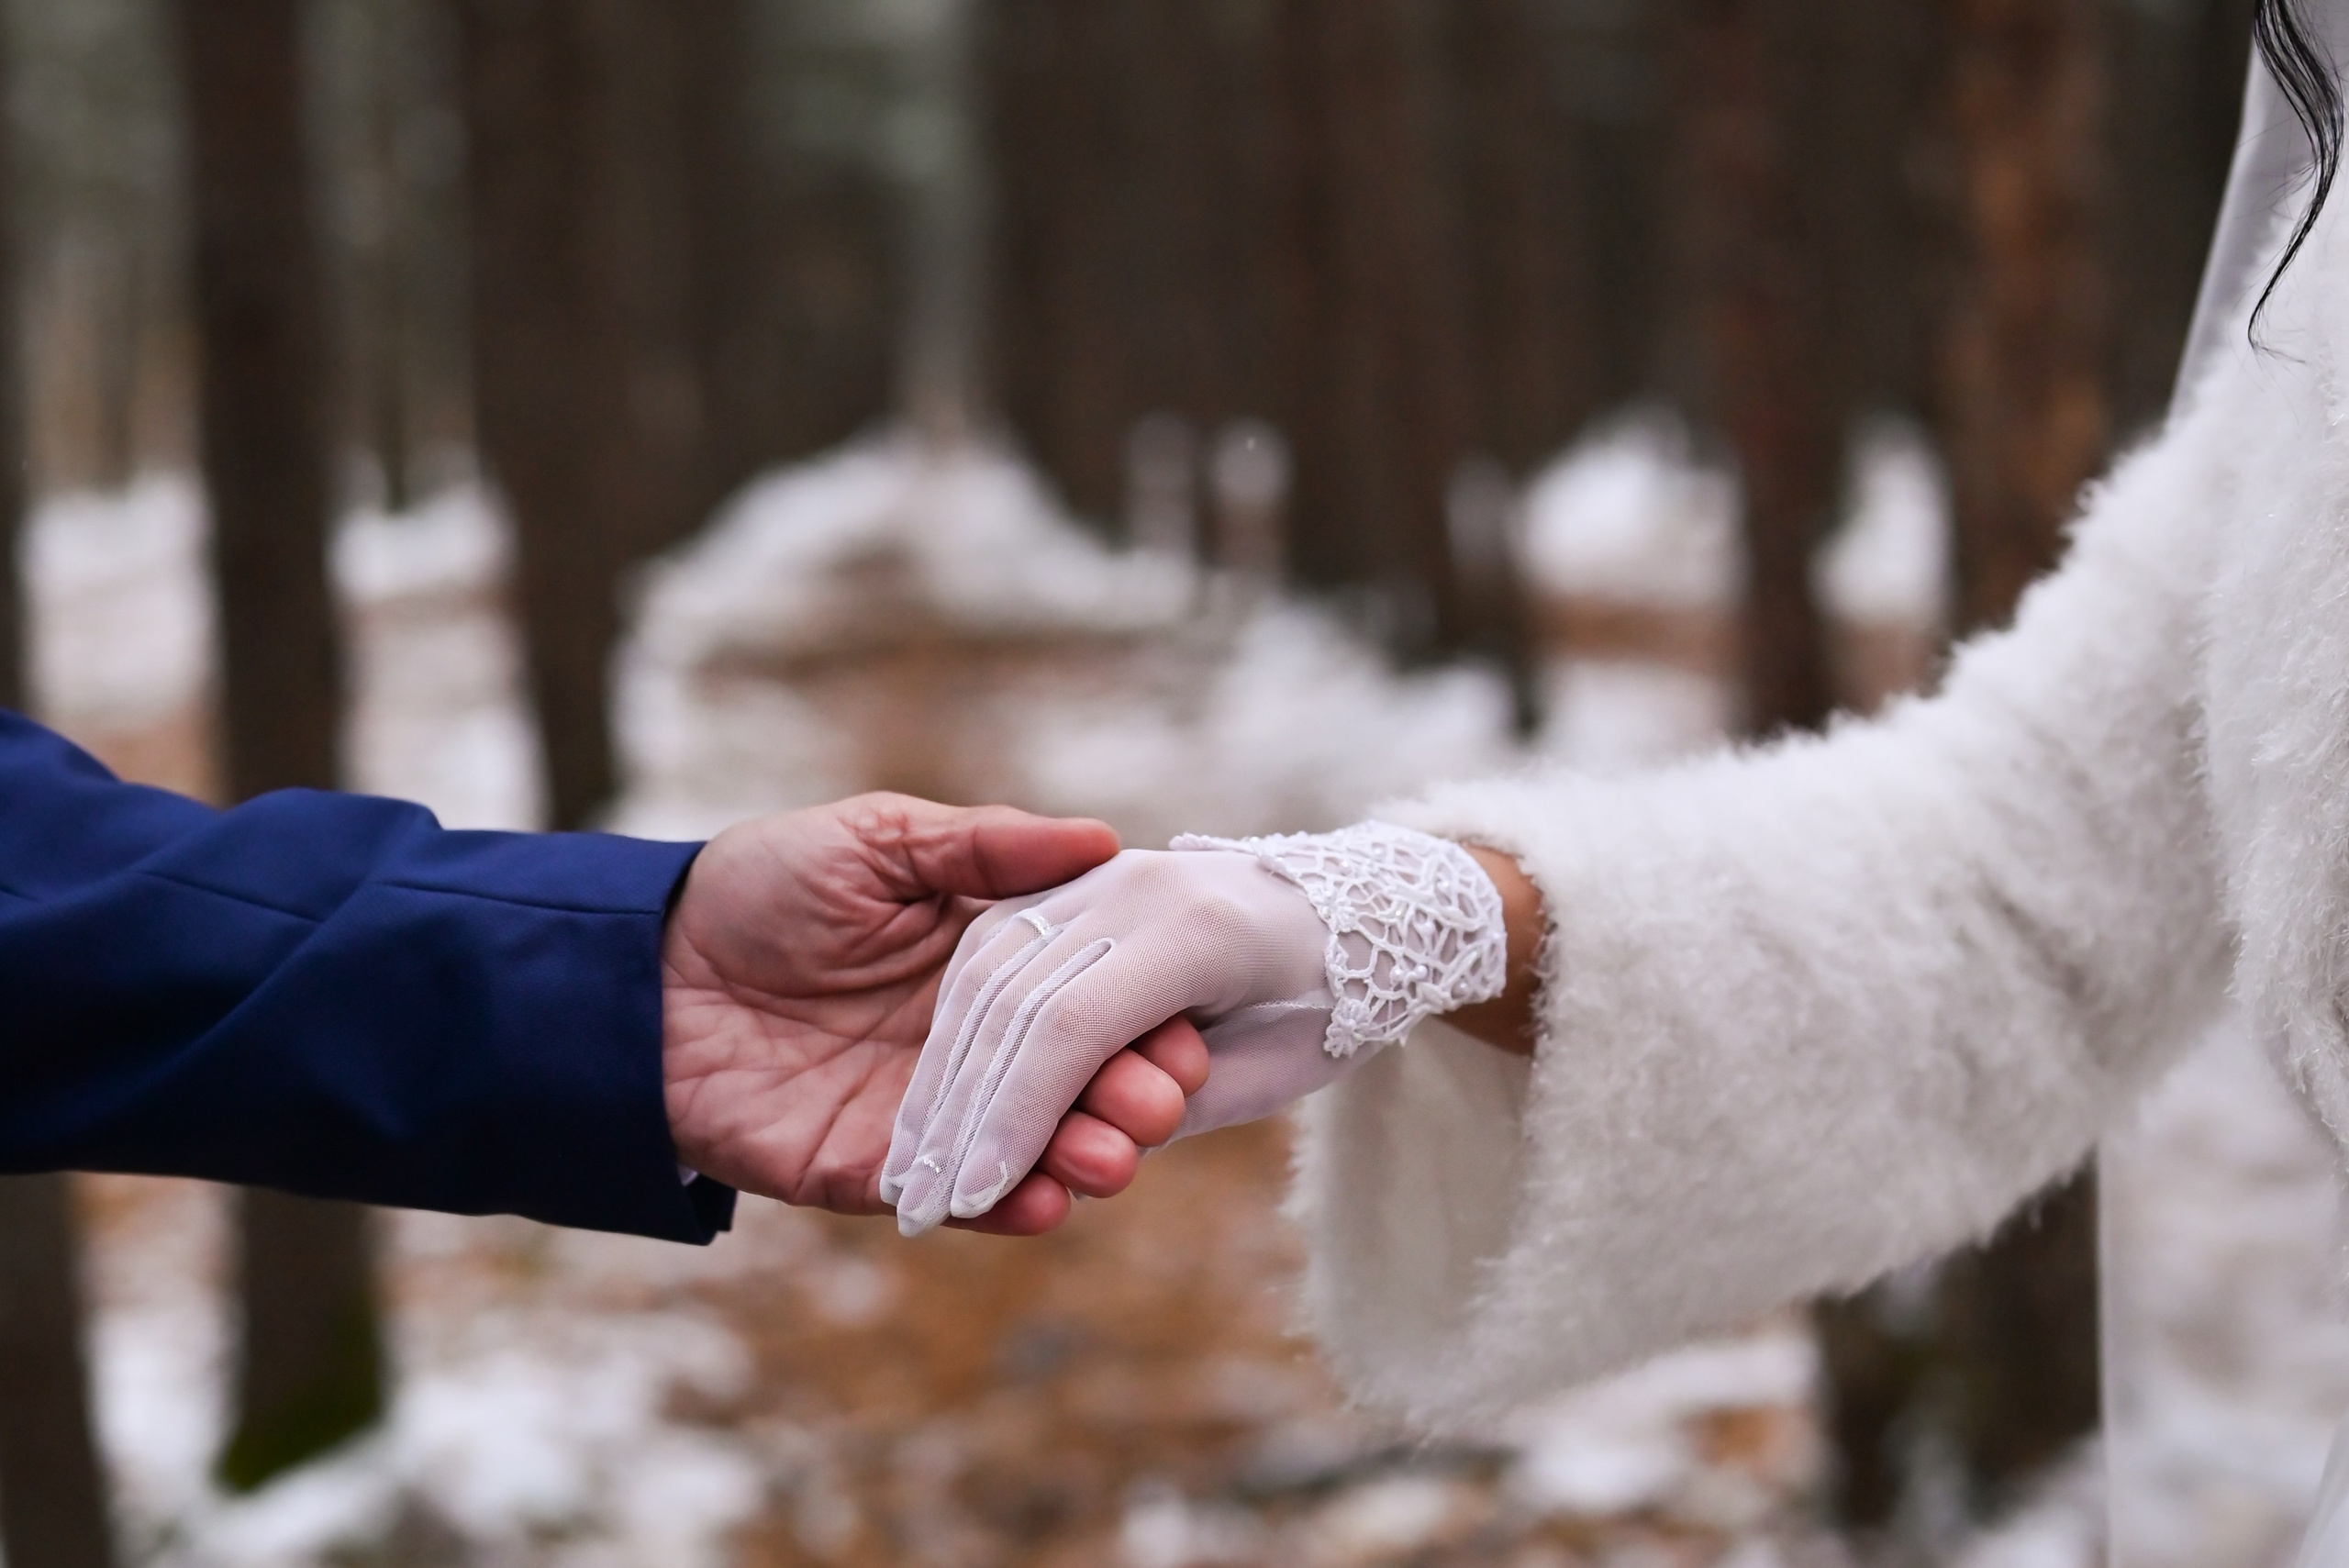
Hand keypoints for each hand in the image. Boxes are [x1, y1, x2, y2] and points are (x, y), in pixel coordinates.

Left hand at [659, 794, 1206, 1235]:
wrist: (639, 971)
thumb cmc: (759, 888)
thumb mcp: (876, 841)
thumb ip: (984, 848)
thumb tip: (1100, 837)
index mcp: (987, 959)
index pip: (1088, 993)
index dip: (1142, 1012)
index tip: (1183, 1025)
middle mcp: (971, 1041)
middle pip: (1074, 1078)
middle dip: (1126, 1096)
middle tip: (1157, 1102)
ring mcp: (926, 1110)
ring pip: (1027, 1145)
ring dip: (1080, 1157)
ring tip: (1111, 1158)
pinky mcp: (869, 1170)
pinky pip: (951, 1195)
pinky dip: (1003, 1205)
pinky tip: (1044, 1200)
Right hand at [882, 823, 1508, 1234]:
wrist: (1361, 906)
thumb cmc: (1329, 1006)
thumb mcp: (1273, 1071)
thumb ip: (1179, 1104)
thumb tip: (1090, 1146)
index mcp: (1200, 928)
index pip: (1074, 1029)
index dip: (1017, 1114)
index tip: (974, 1194)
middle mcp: (1142, 887)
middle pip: (1015, 1001)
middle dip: (961, 1108)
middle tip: (920, 1199)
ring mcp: (1103, 875)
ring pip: (989, 974)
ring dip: (945, 1074)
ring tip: (916, 1167)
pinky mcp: (1075, 880)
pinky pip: (997, 950)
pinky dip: (963, 1027)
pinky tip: (939, 1099)